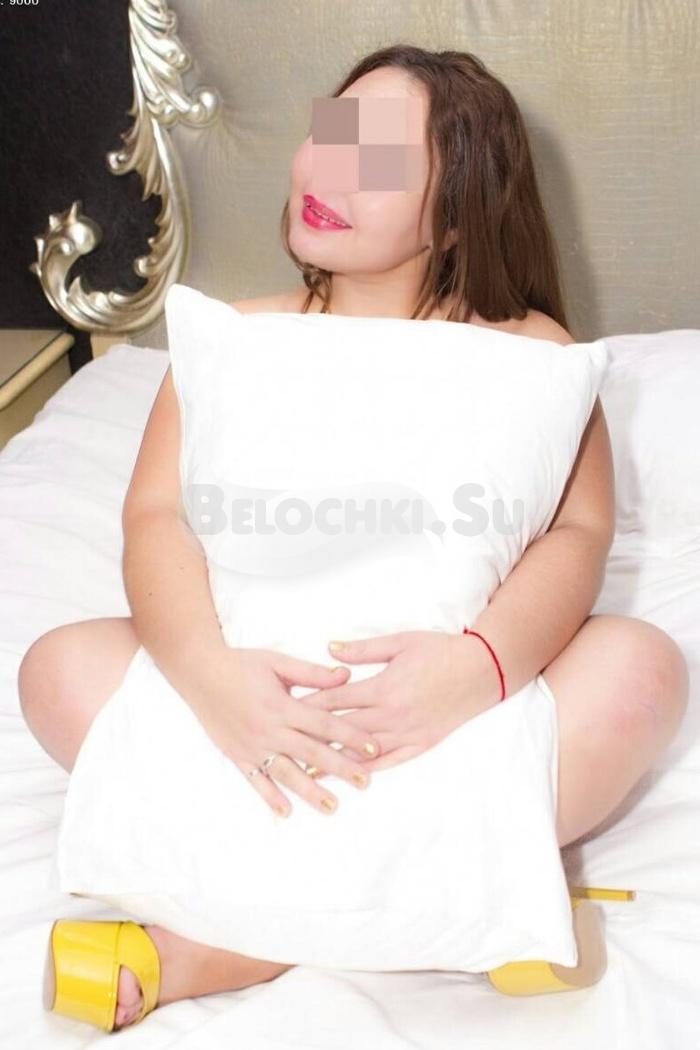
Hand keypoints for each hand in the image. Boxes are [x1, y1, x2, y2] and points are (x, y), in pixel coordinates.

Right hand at [188, 646, 381, 816]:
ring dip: (310, 792)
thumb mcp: (278, 662)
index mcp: (282, 705)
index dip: (351, 736)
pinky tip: (286, 812)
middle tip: (366, 783)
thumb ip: (312, 672)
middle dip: (340, 769)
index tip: (374, 749)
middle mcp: (268, 729)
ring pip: (286, 773)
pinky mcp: (236, 756)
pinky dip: (270, 798)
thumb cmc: (242, 664)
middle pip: (311, 752)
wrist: (198, 672)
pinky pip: (255, 781)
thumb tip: (346, 676)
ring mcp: (251, 746)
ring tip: (333, 807)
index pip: (324, 724)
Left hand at [299, 631, 501, 774]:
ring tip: (306, 771)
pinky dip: (369, 770)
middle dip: (312, 737)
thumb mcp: (401, 642)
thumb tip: (329, 649)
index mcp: (384, 688)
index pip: (336, 700)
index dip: (308, 706)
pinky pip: (391, 762)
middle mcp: (393, 715)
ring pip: (364, 752)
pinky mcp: (422, 744)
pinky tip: (353, 778)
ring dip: (334, 761)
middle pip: (343, 729)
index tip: (283, 711)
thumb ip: (363, 650)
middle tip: (283, 746)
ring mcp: (408, 733)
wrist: (483, 669)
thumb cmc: (441, 650)